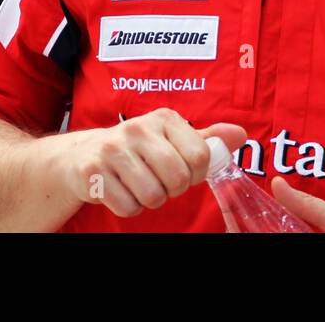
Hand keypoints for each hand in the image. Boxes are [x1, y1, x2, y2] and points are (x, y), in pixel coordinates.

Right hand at [63, 108, 245, 217]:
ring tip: (140, 184)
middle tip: (160, 180)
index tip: (184, 171)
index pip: (200, 155)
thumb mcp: (172, 138)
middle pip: (178, 178)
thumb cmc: (137, 149)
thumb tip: (240, 135)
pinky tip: (122, 190)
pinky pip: (128, 206)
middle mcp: (138, 128)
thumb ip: (207, 138)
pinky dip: (129, 207)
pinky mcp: (93, 171)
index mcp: (163, 118)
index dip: (196, 173)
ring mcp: (113, 149)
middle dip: (173, 188)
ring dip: (150, 199)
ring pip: (153, 195)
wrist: (83, 155)